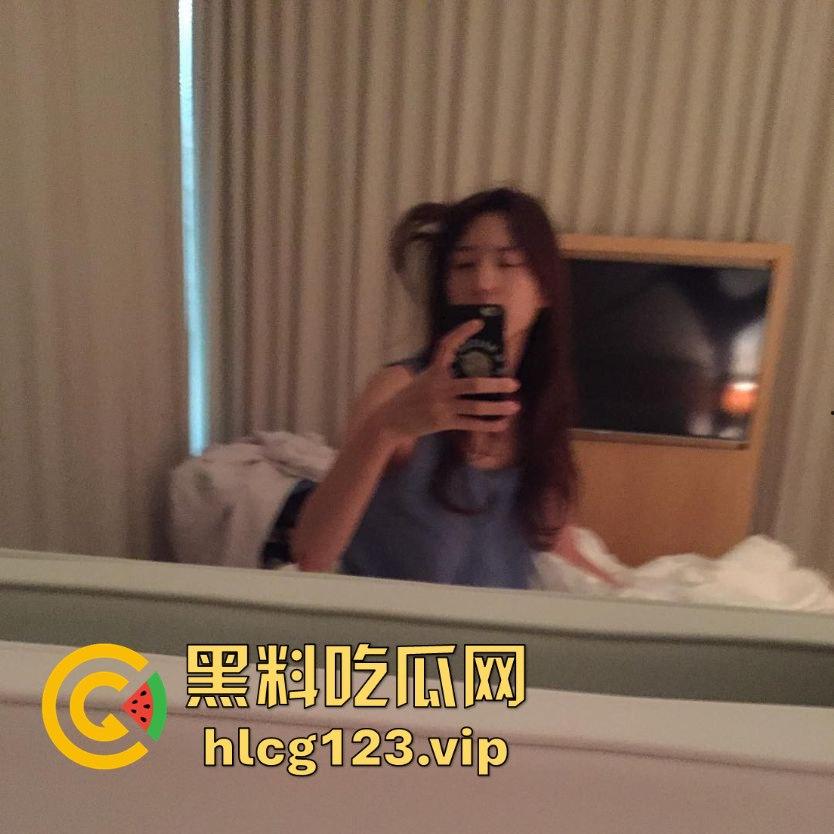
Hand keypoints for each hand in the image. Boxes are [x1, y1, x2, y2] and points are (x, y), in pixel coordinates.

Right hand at [376, 319, 520, 440]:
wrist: (389, 420)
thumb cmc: (409, 398)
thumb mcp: (422, 379)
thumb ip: (441, 374)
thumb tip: (469, 370)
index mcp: (433, 371)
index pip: (448, 346)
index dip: (463, 332)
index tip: (479, 323)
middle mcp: (439, 387)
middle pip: (474, 384)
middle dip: (496, 384)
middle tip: (514, 383)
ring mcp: (442, 406)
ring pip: (476, 407)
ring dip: (498, 408)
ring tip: (515, 406)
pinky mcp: (444, 422)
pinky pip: (471, 423)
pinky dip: (489, 425)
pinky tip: (503, 424)